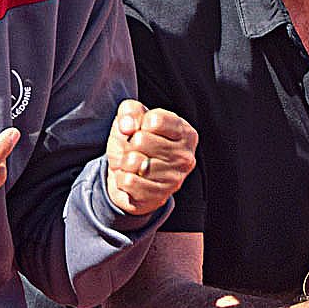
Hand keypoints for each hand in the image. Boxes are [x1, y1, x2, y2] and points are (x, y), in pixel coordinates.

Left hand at [106, 100, 197, 216]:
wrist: (130, 174)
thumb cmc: (136, 141)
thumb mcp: (134, 118)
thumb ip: (130, 111)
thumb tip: (127, 127)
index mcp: (186, 133)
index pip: (155, 120)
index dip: (139, 122)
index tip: (142, 129)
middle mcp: (185, 156)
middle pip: (141, 140)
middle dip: (130, 143)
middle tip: (136, 149)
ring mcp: (174, 179)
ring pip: (133, 162)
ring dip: (126, 162)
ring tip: (134, 164)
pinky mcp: (159, 197)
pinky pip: (128, 182)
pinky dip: (122, 179)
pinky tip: (133, 178)